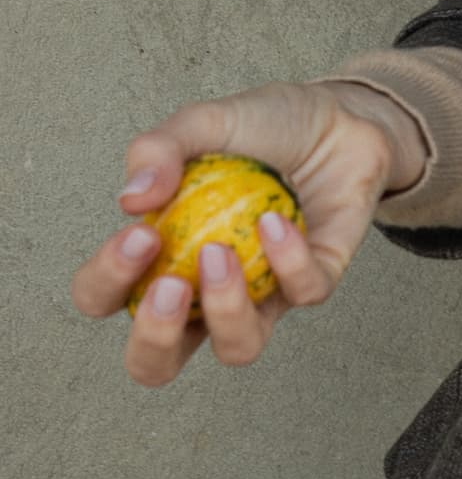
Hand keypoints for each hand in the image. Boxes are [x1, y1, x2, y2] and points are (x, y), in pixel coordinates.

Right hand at [72, 79, 415, 387]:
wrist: (339, 117)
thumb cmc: (263, 128)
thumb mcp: (202, 122)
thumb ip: (158, 149)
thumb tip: (131, 199)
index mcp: (160, 256)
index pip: (105, 298)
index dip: (107, 283)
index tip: (139, 234)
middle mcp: (204, 291)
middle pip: (156, 362)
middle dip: (153, 338)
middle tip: (170, 284)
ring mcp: (262, 293)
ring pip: (238, 349)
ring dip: (225, 311)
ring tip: (221, 253)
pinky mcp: (316, 283)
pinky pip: (302, 294)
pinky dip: (287, 261)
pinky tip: (276, 219)